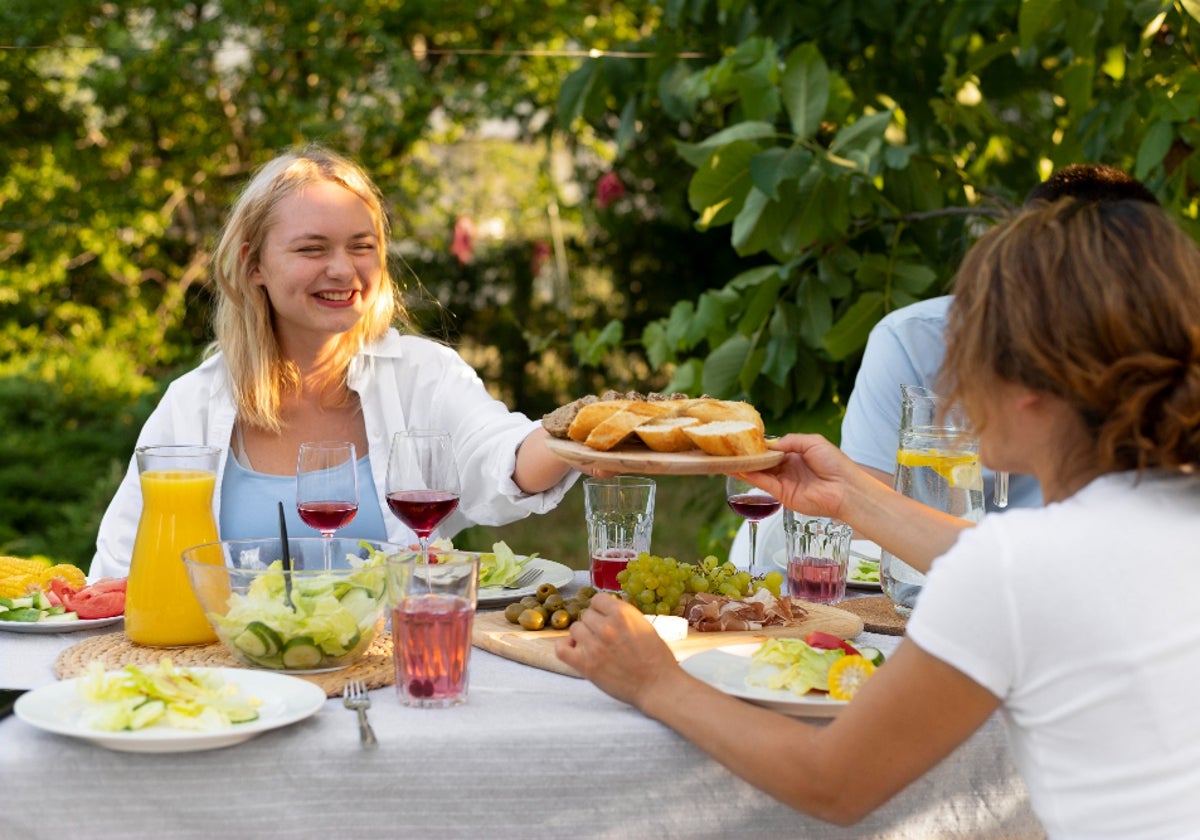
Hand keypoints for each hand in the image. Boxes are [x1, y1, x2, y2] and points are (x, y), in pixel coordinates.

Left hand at [555, 593, 678, 708]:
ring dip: (583, 636)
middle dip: (594, 624)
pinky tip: (574, 649)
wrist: (658, 685)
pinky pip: (561, 649)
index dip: (601, 609)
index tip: (605, 618)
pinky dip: (565, 647)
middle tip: (604, 637)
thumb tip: (606, 609)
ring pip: (575, 629)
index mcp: (622, 613)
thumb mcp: (644, 625)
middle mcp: (606, 626)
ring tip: (594, 645)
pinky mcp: (586, 665)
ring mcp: (594, 645)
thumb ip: (623, 616)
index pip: (597, 600)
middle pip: (586, 615)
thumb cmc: (656, 658)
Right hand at [740, 433, 879, 520]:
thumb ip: (790, 441)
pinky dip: (752, 477)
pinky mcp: (783, 494)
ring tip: (729, 459)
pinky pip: (764, 484)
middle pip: (764, 462)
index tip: (745, 439)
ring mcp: (785, 482)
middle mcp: (788, 468)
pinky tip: (740, 469)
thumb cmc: (835, 464)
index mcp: (796, 455)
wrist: (846, 488)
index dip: (760, 446)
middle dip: (749, 456)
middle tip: (731, 448)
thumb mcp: (813, 442)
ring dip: (745, 467)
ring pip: (760, 473)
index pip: (773, 449)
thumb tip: (770, 443)